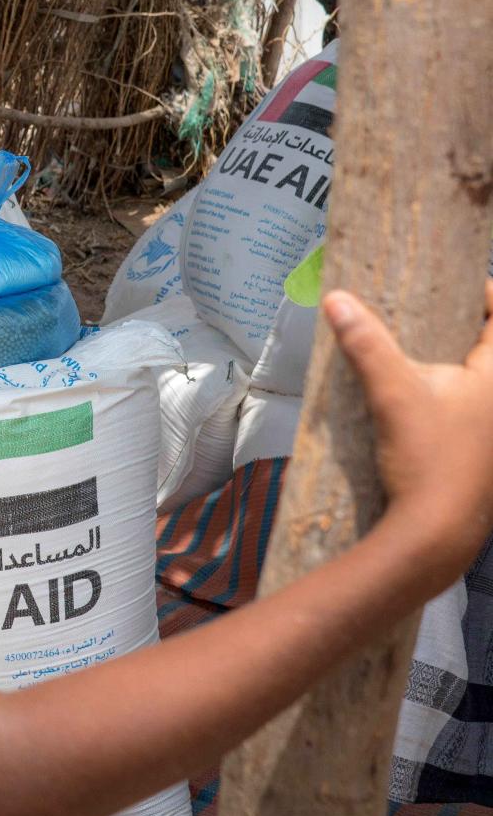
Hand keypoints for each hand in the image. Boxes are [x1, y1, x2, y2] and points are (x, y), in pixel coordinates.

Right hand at [328, 281, 492, 577]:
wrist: (436, 531)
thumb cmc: (428, 456)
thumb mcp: (393, 393)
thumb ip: (366, 344)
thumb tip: (338, 298)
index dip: (487, 296)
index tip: (465, 284)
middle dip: (471, 332)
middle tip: (436, 316)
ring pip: (483, 388)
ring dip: (462, 371)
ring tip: (427, 357)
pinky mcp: (483, 459)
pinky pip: (475, 416)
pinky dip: (456, 401)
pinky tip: (424, 407)